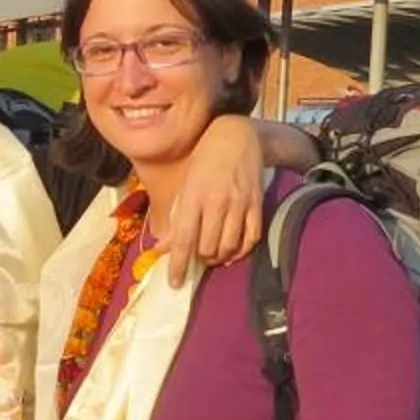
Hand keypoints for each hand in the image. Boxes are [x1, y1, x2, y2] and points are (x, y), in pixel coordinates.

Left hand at [167, 115, 271, 282]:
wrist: (236, 136)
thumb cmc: (203, 162)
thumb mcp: (184, 187)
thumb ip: (175, 219)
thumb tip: (162, 249)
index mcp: (194, 197)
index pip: (184, 239)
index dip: (179, 265)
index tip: (174, 283)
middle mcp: (217, 202)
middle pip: (208, 247)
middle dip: (199, 259)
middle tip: (196, 257)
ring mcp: (240, 203)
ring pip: (229, 246)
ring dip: (218, 257)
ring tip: (211, 254)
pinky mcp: (257, 204)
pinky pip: (251, 238)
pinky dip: (240, 251)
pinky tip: (231, 251)